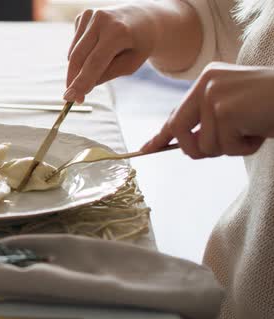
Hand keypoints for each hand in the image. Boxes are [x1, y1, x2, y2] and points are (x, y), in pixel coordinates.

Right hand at [64, 5, 158, 102]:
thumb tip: (80, 86)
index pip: (95, 62)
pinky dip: (83, 53)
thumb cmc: (139, 45)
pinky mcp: (83, 16)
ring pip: (74, 53)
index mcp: (118, 31)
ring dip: (80, 66)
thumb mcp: (130, 65)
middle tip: (74, 98)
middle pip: (78, 57)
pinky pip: (75, 45)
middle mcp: (101, 19)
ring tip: (104, 60)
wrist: (144, 18)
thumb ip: (105, 75)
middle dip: (73, 79)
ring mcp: (90, 15)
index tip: (70, 97)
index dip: (81, 81)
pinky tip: (98, 46)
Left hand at [142, 62, 273, 158]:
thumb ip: (207, 119)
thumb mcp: (235, 108)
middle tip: (226, 145)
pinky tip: (259, 131)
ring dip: (230, 147)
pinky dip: (244, 148)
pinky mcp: (225, 110)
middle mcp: (205, 83)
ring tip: (252, 130)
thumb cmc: (272, 106)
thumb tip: (179, 141)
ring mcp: (213, 95)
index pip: (177, 112)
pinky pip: (225, 146)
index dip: (161, 134)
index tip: (147, 149)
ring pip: (204, 145)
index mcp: (206, 79)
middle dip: (195, 149)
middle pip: (179, 130)